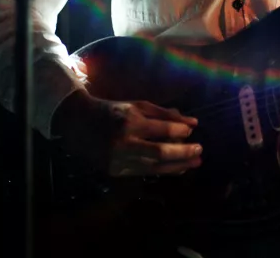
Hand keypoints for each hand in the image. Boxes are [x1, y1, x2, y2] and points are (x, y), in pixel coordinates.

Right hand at [51, 89, 201, 176]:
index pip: (162, 129)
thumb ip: (165, 114)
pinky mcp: (114, 172)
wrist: (79, 122)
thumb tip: (192, 123)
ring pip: (153, 167)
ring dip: (176, 166)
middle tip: (200, 151)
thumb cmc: (113, 110)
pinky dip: (162, 171)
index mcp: (130, 121)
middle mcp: (124, 142)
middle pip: (159, 153)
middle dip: (182, 153)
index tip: (193, 132)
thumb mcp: (138, 105)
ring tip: (194, 163)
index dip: (180, 132)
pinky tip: (176, 169)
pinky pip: (143, 173)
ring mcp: (118, 160)